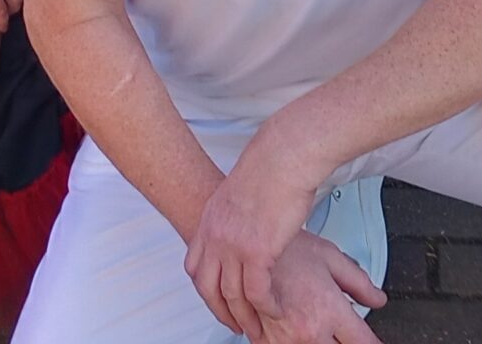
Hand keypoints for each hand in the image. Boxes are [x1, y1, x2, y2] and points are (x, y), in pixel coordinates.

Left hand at [185, 125, 324, 336]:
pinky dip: (267, 306)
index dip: (206, 289)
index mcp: (210, 220)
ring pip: (232, 295)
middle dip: (221, 311)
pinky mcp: (257, 251)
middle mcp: (216, 235)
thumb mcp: (241, 191)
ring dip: (246, 316)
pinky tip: (276, 309)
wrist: (285, 155)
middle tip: (235, 324)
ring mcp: (233, 244)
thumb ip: (236, 213)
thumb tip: (246, 223)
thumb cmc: (273, 164)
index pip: (195, 266)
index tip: (218, 301)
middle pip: (207, 287)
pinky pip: (257, 292)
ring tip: (258, 327)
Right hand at [260, 231, 383, 342]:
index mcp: (329, 312)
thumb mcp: (330, 258)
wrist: (246, 249)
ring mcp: (285, 341)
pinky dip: (295, 341)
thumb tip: (378, 299)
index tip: (373, 341)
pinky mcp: (265, 343)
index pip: (364, 343)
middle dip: (344, 340)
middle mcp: (308, 332)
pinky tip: (296, 326)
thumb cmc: (286, 251)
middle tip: (340, 327)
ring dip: (321, 340)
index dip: (373, 342)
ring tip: (314, 319)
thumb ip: (359, 283)